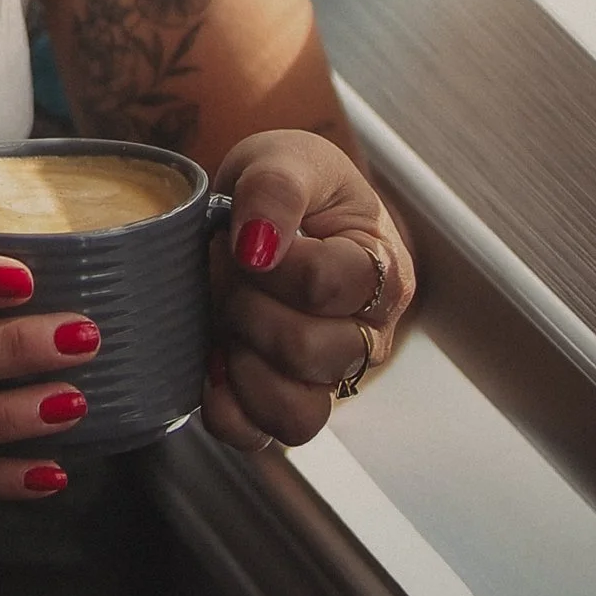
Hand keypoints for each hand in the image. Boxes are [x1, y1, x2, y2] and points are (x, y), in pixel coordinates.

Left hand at [202, 129, 412, 451]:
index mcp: (383, 270)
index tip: (247, 238)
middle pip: (317, 354)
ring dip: (246, 367)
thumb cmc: (286, 183)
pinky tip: (213, 362)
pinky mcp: (281, 403)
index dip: (277, 265)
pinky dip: (226, 409)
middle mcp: (367, 334)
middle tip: (233, 275)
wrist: (254, 213)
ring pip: (299, 415)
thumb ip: (276, 188)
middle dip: (254, 309)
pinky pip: (259, 437)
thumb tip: (259, 246)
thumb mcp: (283, 158)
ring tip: (229, 321)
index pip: (334, 286)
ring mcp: (327, 378)